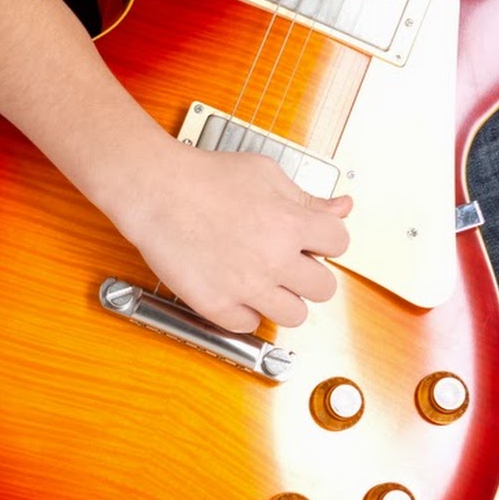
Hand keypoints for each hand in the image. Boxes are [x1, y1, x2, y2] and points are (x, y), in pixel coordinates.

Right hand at [112, 136, 353, 332]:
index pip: (340, 244)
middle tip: (290, 261)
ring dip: (285, 298)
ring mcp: (245, 287)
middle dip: (311, 273)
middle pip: (324, 288)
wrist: (155, 189)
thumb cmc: (206, 176)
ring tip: (266, 279)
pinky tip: (237, 289)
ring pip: (294, 316)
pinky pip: (250, 325)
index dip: (327, 239)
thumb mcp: (266, 174)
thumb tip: (343, 208)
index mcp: (290, 224)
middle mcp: (273, 260)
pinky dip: (246, 311)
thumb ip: (307, 198)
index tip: (314, 239)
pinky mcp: (216, 305)